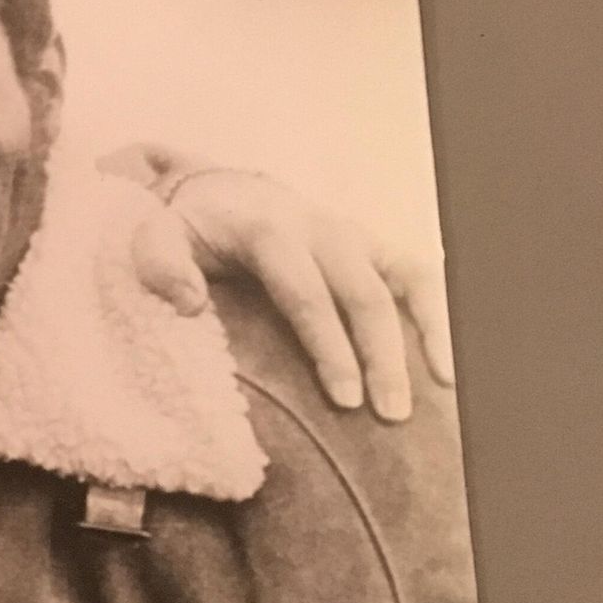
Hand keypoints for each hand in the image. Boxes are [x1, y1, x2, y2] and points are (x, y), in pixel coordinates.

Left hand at [116, 152, 453, 420]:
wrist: (216, 189)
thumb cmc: (186, 228)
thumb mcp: (154, 236)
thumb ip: (159, 263)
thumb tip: (188, 302)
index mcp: (270, 230)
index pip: (306, 293)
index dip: (328, 345)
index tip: (343, 398)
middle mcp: (322, 228)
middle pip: (365, 292)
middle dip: (381, 355)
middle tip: (389, 413)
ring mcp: (353, 236)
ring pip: (406, 277)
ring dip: (427, 330)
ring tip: (445, 385)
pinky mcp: (370, 246)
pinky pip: (417, 274)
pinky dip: (440, 310)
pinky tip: (448, 359)